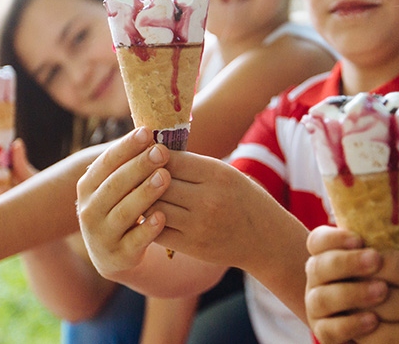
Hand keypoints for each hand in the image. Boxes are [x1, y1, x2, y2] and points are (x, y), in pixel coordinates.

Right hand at [77, 127, 170, 277]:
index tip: (147, 132)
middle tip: (162, 151)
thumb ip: (128, 161)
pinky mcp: (118, 256)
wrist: (115, 254)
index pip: (106, 163)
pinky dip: (148, 229)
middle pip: (115, 185)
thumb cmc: (121, 206)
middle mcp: (88, 211)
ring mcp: (101, 235)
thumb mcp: (118, 184)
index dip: (126, 147)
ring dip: (145, 193)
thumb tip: (151, 128)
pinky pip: (134, 241)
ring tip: (165, 178)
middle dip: (139, 166)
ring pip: (124, 212)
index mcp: (87, 187)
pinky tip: (163, 216)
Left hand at [151, 150, 295, 269]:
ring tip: (137, 196)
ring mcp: (200, 225)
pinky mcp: (193, 246)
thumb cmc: (243, 199)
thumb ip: (193, 164)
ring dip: (142, 202)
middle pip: (157, 183)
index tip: (144, 158)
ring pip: (154, 207)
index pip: (170, 160)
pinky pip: (157, 232)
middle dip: (142, 179)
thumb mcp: (226, 173)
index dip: (152, 157)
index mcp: (217, 174)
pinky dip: (148, 223)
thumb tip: (153, 152)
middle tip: (132, 177)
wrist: (266, 238)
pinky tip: (148, 216)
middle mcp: (208, 198)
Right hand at [304, 226, 383, 342]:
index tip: (359, 238)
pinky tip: (374, 320)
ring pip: (321, 298)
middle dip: (346, 262)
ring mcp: (318, 307)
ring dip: (351, 293)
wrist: (394, 325)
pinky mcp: (324, 333)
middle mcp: (318, 280)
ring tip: (382, 291)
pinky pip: (328, 330)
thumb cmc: (393, 283)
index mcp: (330, 255)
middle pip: (317, 266)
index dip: (333, 238)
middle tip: (376, 260)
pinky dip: (350, 324)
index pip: (317, 240)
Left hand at [305, 195, 398, 343]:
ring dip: (349, 306)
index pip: (391, 261)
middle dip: (352, 281)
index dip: (365, 256)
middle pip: (375, 288)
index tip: (350, 251)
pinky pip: (372, 340)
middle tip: (331, 274)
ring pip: (369, 316)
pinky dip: (356, 330)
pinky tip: (349, 320)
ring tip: (335, 295)